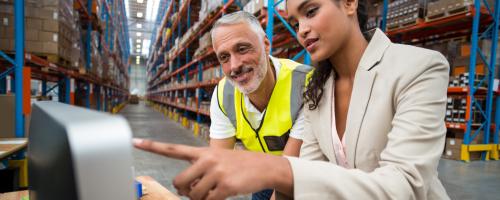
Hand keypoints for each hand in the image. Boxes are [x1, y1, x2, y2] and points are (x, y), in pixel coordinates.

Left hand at [133, 138, 292, 199]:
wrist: (265, 167)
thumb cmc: (239, 165)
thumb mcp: (218, 160)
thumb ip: (199, 169)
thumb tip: (185, 190)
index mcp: (203, 151)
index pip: (173, 148)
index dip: (152, 146)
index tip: (134, 142)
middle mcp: (207, 159)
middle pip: (179, 182)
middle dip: (184, 191)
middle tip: (194, 191)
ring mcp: (216, 172)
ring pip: (193, 195)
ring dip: (201, 199)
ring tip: (213, 191)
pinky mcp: (225, 186)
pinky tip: (222, 195)